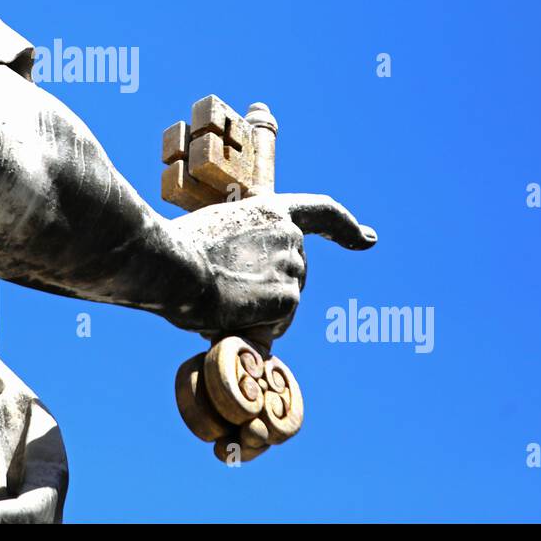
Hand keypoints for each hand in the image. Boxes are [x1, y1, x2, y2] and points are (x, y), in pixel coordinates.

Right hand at [166, 194, 376, 344]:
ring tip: (218, 300)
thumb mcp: (213, 234)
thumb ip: (239, 250)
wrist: (172, 265)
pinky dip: (256, 328)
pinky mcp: (289, 296)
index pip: (322, 212)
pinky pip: (277, 325)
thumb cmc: (174, 250)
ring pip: (284, 302)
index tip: (368, 239)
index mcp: (270, 211)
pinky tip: (229, 315)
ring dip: (257, 311)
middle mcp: (290, 234)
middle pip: (294, 274)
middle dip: (269, 292)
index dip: (346, 227)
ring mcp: (293, 265)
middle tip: (225, 295)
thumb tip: (237, 287)